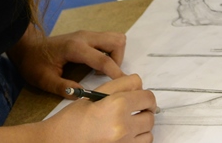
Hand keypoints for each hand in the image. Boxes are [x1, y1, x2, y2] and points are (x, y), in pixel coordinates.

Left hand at [9, 26, 126, 95]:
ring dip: (116, 54)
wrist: (28, 47)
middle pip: (117, 41)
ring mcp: (88, 34)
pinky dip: (111, 52)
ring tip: (103, 70)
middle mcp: (85, 37)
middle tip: (108, 75)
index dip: (115, 72)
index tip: (123, 84)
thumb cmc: (34, 63)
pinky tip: (97, 64)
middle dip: (119, 60)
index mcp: (75, 48)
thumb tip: (82, 95)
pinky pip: (109, 40)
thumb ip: (63, 87)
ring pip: (115, 38)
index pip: (103, 59)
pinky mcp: (88, 36)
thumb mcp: (44, 79)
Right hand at [39, 74, 154, 142]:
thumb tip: (139, 85)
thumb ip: (119, 86)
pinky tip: (124, 136)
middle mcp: (123, 126)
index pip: (147, 95)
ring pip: (148, 131)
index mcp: (116, 105)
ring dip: (142, 126)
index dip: (144, 94)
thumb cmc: (71, 120)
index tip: (138, 97)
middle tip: (133, 110)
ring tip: (127, 124)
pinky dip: (137, 139)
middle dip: (144, 109)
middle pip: (150, 113)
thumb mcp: (93, 96)